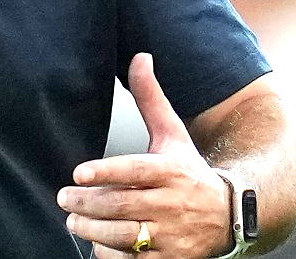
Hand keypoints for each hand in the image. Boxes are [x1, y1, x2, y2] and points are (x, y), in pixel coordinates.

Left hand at [58, 53, 232, 256]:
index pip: (136, 170)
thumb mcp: (173, 134)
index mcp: (171, 170)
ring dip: (93, 231)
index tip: (79, 173)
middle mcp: (173, 203)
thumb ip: (151, 99)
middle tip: (64, 198)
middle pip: (123, 205)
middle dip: (87, 204)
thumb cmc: (189, 171)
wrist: (230, 215)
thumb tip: (140, 56)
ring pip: (126, 236)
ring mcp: (174, 235)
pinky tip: (97, 246)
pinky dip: (111, 256)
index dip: (106, 172)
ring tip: (74, 221)